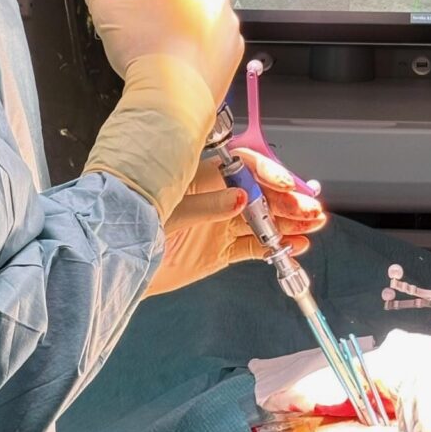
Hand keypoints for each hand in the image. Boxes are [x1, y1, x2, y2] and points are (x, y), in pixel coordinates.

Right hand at [85, 0, 243, 105]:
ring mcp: (226, 23)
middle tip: (138, 19)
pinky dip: (194, 45)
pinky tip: (175, 59)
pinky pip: (210, 39)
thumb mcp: (104, 7)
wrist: (171, 96)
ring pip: (196, 13)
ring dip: (177, 22)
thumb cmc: (145, 49)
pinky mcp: (232, 50)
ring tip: (156, 44)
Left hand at [145, 148, 325, 295]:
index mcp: (202, 176)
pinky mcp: (219, 250)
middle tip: (310, 211)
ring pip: (262, 220)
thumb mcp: (171, 212)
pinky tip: (294, 246)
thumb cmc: (133, 225)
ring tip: (311, 225)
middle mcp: (215, 197)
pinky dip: (275, 247)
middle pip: (259, 193)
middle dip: (287, 201)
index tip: (286, 185)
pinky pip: (254, 247)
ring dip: (288, 222)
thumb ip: (208, 207)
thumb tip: (241, 199)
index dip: (268, 173)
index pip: (244, 166)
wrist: (119, 265)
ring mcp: (219, 224)